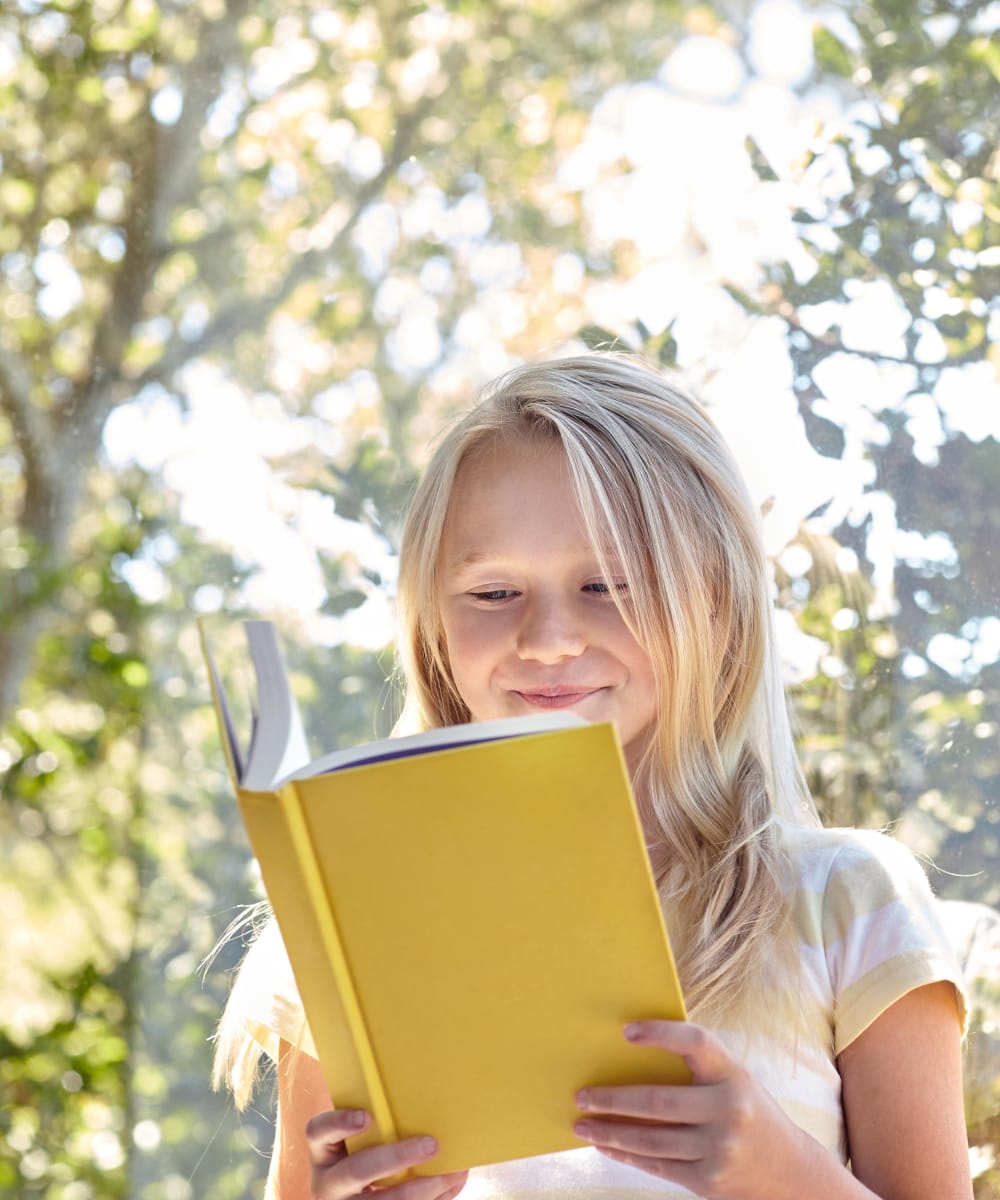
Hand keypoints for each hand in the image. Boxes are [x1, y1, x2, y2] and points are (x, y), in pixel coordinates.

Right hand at [306, 1109, 468, 1199]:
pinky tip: (450, 1186)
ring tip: (450, 1174)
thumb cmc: (365, 1156)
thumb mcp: (358, 1143)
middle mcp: (328, 1183)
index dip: (338, 1122)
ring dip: (421, 1189)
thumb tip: (433, 1104)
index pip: (317, 1131)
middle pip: (355, 1171)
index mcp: (324, 1152)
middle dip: (396, 1158)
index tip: (366, 1116)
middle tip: (431, 1145)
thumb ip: (380, 1125)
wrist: (356, 1197)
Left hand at [572, 1021, 816, 1199]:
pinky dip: (627, 1154)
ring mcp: (720, 1149)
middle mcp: (729, 1110)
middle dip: (613, 1099)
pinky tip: (606, 1144)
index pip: (696, 1042)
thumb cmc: (748, 1113)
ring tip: (582, 1123)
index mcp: (733, 1074)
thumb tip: (629, 1058)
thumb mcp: (734, 1082)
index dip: (661, 1034)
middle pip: (658, 1102)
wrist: (791, 1174)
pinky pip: (657, 1166)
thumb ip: (696, 1071)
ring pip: (651, 1140)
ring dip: (610, 1131)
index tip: (626, 1031)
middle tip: (581, 1095)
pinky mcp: (709, 1181)